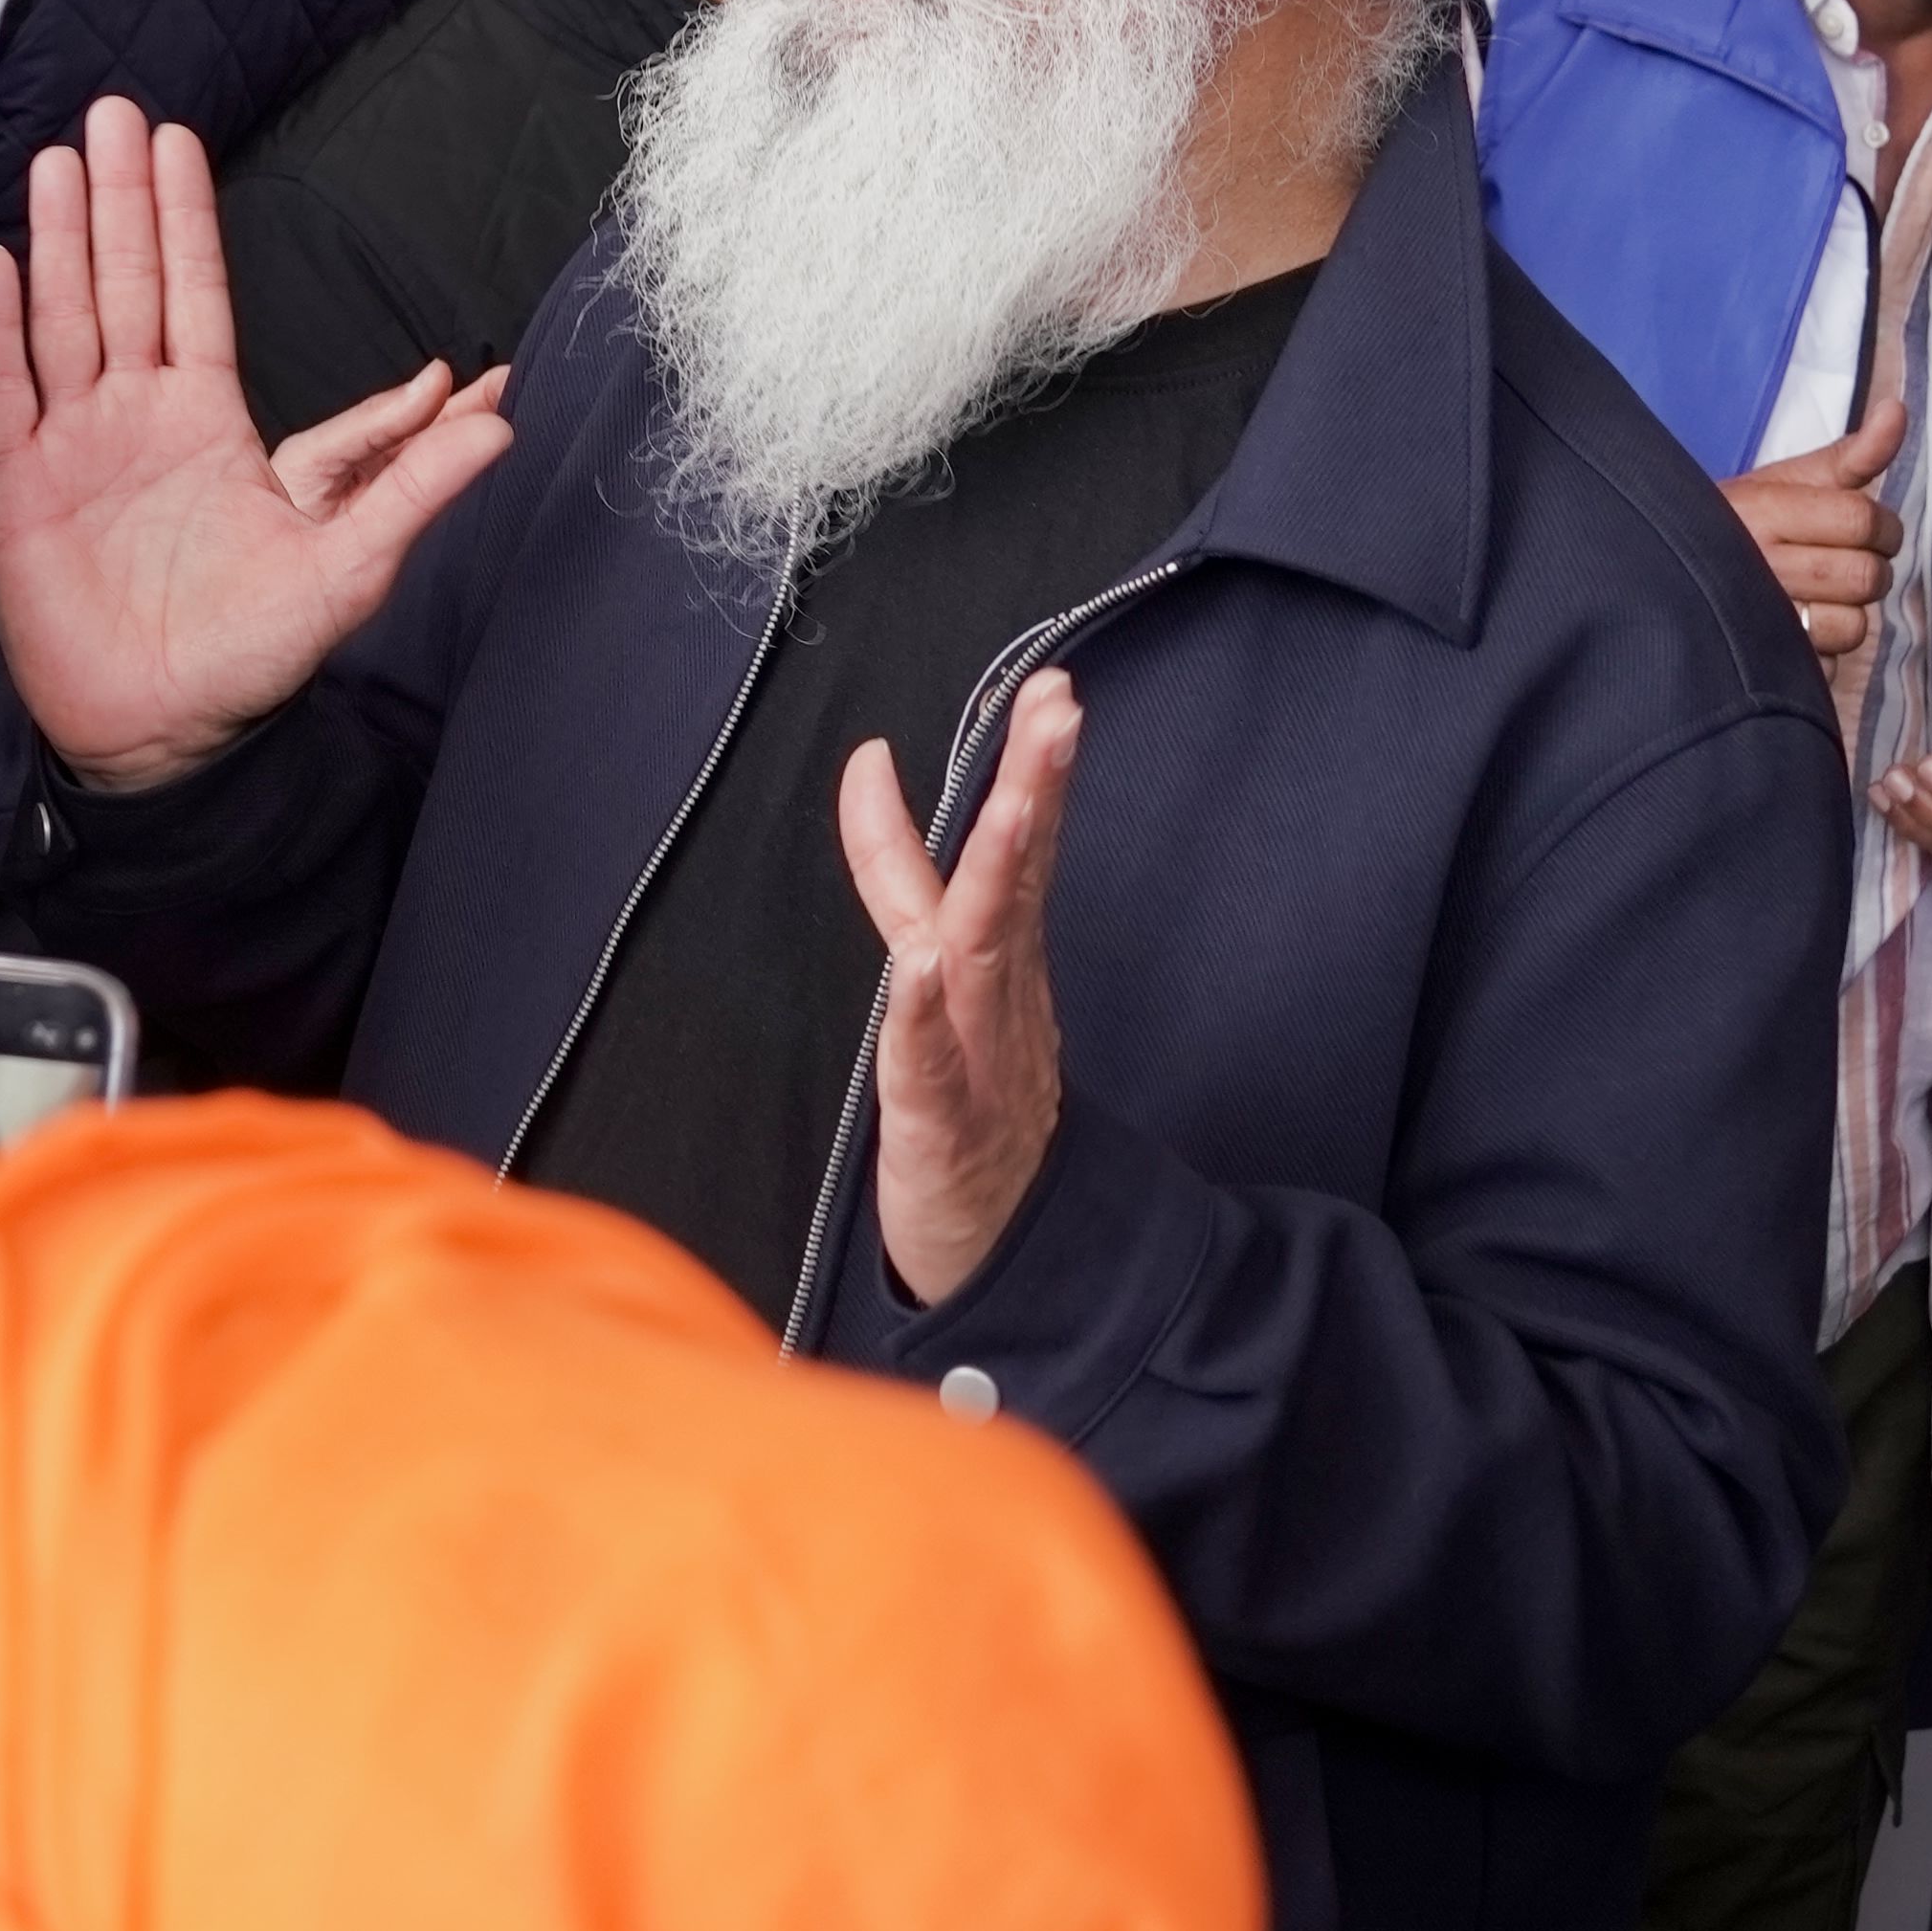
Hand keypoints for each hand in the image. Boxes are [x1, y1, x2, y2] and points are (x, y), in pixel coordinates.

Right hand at [0, 100, 511, 794]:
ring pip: (63, 320)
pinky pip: (4, 395)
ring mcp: (74, 447)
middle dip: (118, 199)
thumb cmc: (252, 652)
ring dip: (57, 241)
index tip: (178, 141)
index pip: (196, 294)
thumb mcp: (351, 561)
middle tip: (111, 110)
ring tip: (53, 160)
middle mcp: (138, 416)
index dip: (185, 218)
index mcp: (211, 420)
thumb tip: (500, 409)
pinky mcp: (20, 489)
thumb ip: (414, 477)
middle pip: (125, 284)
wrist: (159, 732)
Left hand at [839, 666, 1078, 1307]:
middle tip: (1059, 707)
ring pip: (985, 949)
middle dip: (1033, 787)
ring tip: (1008, 804)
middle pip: (1015, 876)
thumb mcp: (937, 972)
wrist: (1000, 1244)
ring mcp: (979, 1055)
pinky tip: (921, 966)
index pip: (999, 849)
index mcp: (997, 956)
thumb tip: (871, 771)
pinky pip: (932, 1061)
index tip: (1038, 686)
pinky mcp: (944, 1122)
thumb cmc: (967, 1099)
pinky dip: (925, 1012)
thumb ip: (904, 875)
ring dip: (995, 872)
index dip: (1010, 768)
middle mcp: (996, 993)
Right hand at [1723, 396, 1904, 716]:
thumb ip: (1851, 454)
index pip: (1861, 520)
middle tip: (1845, 562)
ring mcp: (1757, 619)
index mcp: (1765, 510)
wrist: (1662, 567)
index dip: (1882, 527)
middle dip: (1869, 569)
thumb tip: (1899, 409)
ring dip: (1848, 613)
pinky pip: (1829, 662)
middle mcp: (1757, 564)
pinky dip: (1825, 650)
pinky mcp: (1762, 663)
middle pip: (1864, 576)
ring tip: (1821, 598)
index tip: (1867, 530)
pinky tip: (1801, 631)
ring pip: (1852, 626)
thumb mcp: (1788, 480)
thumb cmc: (1741, 522)